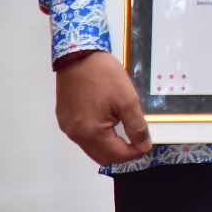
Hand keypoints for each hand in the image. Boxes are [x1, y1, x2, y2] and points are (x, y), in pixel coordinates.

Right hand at [55, 50, 152, 164]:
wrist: (78, 55)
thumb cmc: (102, 74)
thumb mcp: (127, 99)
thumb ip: (136, 126)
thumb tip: (144, 145)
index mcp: (91, 132)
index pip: (117, 155)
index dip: (135, 152)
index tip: (146, 143)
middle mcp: (76, 134)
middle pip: (102, 156)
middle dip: (122, 152)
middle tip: (137, 138)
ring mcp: (68, 127)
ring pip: (91, 148)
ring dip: (109, 144)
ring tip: (123, 127)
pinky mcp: (64, 118)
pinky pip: (82, 136)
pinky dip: (97, 135)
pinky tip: (107, 120)